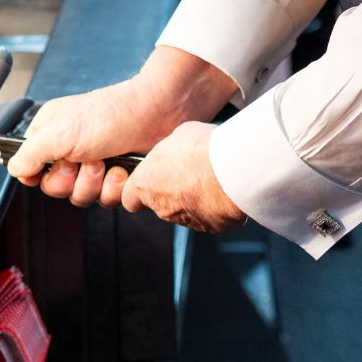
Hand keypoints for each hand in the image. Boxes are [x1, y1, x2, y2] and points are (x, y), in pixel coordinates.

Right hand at [8, 49, 236, 210]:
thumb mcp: (61, 132)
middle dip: (75, 179)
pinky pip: (108, 200)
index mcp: (51, 135)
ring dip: (97, 183)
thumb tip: (13, 171)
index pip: (32, 171)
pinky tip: (125, 169)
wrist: (159, 114)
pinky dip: (118, 187)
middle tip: (88, 158)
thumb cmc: (111, 114)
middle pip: (57, 189)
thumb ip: (30, 154)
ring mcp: (95, 164)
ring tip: (109, 161)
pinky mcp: (117, 177)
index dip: (44, 175)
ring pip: (82, 197)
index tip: (59, 164)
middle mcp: (71, 150)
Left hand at [116, 121, 245, 232]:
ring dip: (192, 198)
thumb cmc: (201, 148)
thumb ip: (170, 149)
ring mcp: (186, 220)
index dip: (137, 189)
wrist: (232, 170)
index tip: (149, 179)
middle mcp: (161, 207)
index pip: (128, 198)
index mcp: (146, 184)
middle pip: (159, 204)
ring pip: (183, 212)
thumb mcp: (178, 135)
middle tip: (188, 171)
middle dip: (170, 191)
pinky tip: (223, 189)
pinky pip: (207, 217)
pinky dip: (212, 207)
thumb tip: (177, 151)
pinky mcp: (210, 227)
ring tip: (209, 179)